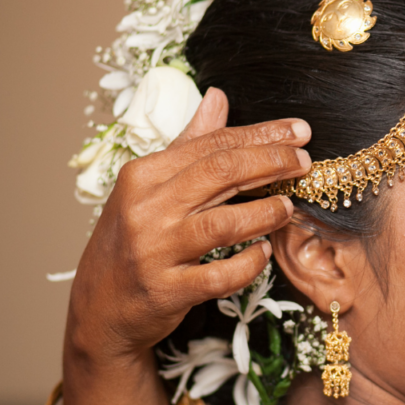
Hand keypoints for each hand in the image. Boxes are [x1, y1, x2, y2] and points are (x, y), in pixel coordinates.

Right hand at [65, 88, 311, 363]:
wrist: (99, 306)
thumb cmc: (131, 240)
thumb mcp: (149, 186)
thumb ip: (189, 143)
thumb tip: (217, 97)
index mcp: (144, 175)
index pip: (212, 144)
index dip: (261, 135)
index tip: (299, 131)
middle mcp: (147, 208)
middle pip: (221, 173)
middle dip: (271, 162)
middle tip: (304, 162)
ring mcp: (155, 251)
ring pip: (223, 223)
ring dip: (264, 213)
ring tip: (287, 207)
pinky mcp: (168, 291)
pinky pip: (221, 276)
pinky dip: (248, 264)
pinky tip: (263, 253)